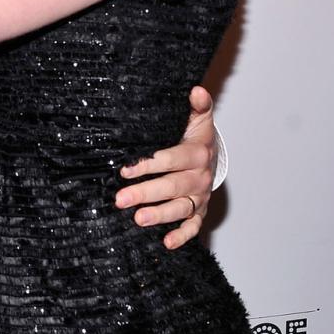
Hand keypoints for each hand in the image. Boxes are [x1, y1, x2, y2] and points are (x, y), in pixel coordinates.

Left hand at [115, 84, 215, 250]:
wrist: (212, 158)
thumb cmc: (196, 138)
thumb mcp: (198, 119)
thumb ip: (198, 105)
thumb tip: (195, 90)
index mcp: (197, 154)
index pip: (172, 160)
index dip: (149, 165)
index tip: (126, 170)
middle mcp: (199, 178)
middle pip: (172, 186)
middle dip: (146, 193)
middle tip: (121, 199)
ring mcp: (199, 197)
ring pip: (180, 208)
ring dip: (159, 215)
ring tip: (138, 219)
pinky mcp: (198, 211)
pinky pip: (192, 226)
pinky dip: (181, 236)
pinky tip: (165, 242)